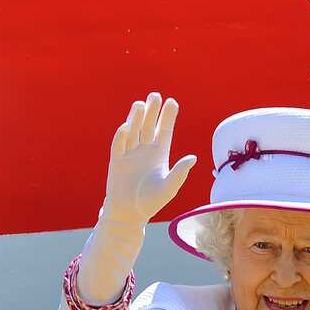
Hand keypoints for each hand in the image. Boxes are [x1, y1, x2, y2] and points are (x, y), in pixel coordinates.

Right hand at [101, 93, 196, 226]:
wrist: (128, 214)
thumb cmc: (151, 202)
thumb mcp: (169, 188)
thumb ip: (180, 173)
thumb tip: (193, 158)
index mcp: (160, 154)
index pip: (165, 131)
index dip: (168, 117)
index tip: (172, 102)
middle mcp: (145, 150)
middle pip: (149, 126)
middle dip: (152, 112)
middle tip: (155, 96)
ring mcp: (129, 154)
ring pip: (133, 131)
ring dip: (136, 118)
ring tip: (141, 104)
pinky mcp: (116, 161)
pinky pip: (119, 145)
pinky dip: (122, 136)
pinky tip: (126, 126)